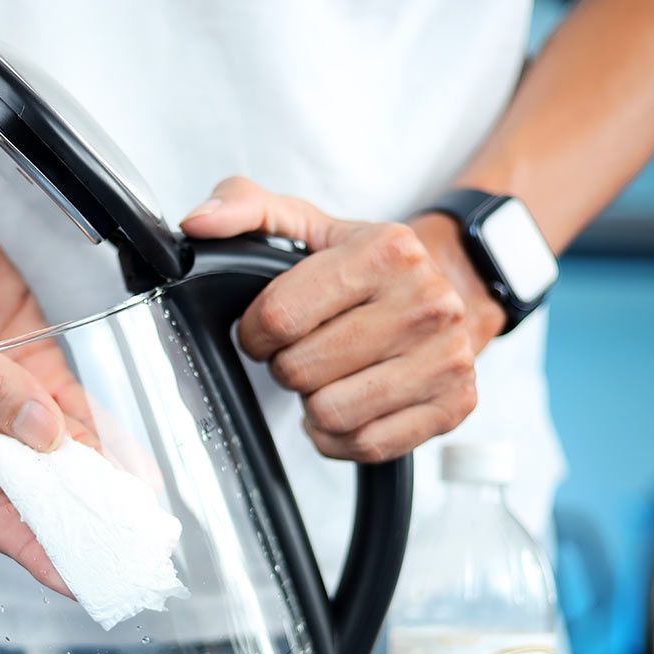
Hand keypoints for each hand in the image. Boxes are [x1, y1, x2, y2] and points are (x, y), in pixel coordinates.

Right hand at [0, 186, 93, 595]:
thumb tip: (42, 435)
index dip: (28, 547)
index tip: (73, 577)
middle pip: (27, 493)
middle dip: (75, 524)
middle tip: (126, 553)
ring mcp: (0, 400)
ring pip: (57, 458)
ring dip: (97, 486)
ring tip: (142, 519)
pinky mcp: (29, 366)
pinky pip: (72, 413)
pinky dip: (101, 437)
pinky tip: (133, 462)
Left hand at [180, 177, 504, 461]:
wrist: (455, 289)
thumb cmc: (369, 265)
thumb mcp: (307, 224)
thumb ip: (244, 209)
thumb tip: (198, 223)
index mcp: (387, 251)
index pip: (278, 317)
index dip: (255, 332)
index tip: (268, 328)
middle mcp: (427, 303)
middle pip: (300, 371)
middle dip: (288, 365)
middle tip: (307, 349)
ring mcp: (446, 359)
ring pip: (331, 414)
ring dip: (315, 401)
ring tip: (331, 375)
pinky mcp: (454, 405)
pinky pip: (366, 445)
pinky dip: (343, 434)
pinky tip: (352, 403)